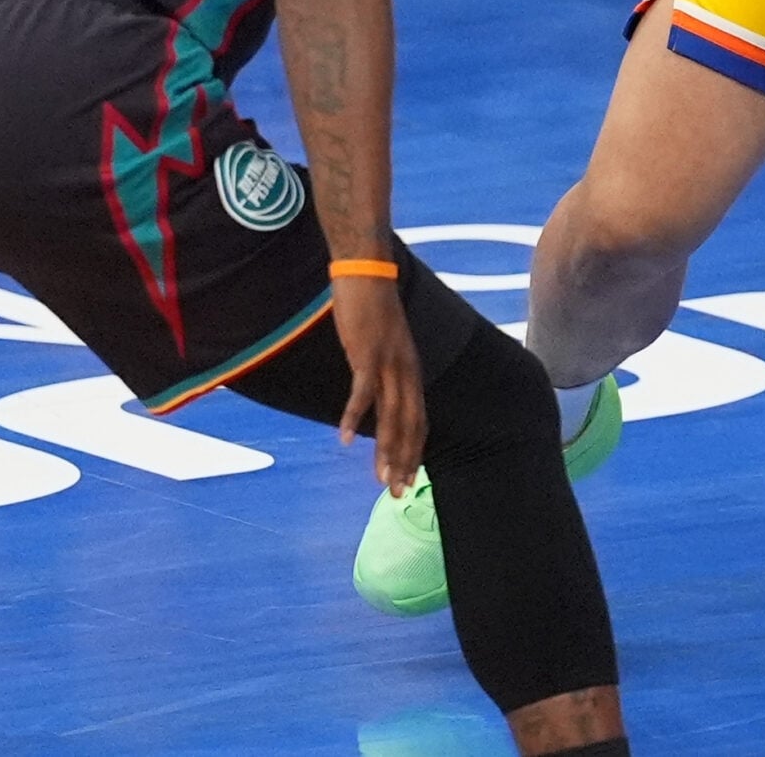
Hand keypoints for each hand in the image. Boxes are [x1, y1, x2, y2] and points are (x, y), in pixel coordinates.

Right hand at [331, 270, 425, 494]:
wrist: (368, 272)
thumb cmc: (371, 308)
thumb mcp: (383, 345)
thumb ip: (384, 370)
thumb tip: (375, 392)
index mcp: (411, 370)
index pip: (419, 420)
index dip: (415, 452)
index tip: (408, 479)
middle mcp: (406, 370)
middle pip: (409, 425)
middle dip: (403, 462)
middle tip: (395, 493)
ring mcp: (388, 362)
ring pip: (392, 415)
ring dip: (385, 450)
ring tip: (378, 479)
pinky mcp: (367, 353)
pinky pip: (363, 391)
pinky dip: (355, 416)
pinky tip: (346, 438)